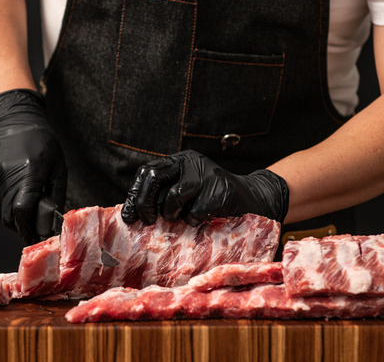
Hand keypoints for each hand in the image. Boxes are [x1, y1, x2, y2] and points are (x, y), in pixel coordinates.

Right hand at [0, 89, 66, 244]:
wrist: (15, 119)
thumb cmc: (43, 143)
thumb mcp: (58, 167)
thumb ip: (55, 196)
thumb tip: (52, 222)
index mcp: (29, 171)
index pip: (23, 210)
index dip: (29, 227)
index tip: (37, 236)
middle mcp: (6, 174)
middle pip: (9, 216)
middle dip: (22, 225)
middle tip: (34, 226)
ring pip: (0, 210)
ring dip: (14, 215)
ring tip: (27, 205)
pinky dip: (6, 201)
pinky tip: (16, 189)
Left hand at [121, 150, 288, 225]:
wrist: (252, 199)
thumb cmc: (212, 200)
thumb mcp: (186, 192)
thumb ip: (164, 195)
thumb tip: (131, 214)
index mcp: (179, 161)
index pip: (147, 172)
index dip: (135, 195)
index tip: (130, 217)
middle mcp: (190, 161)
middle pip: (154, 177)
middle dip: (145, 203)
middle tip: (148, 221)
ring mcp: (206, 173)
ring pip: (174, 195)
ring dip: (173, 214)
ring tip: (181, 219)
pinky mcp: (219, 189)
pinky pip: (195, 212)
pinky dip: (194, 221)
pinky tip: (202, 219)